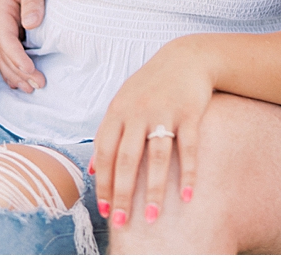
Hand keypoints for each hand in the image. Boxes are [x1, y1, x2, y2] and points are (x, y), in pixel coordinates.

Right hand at [0, 0, 46, 92]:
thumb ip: (33, 0)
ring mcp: (6, 25)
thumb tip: (31, 25)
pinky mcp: (15, 28)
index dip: (17, 57)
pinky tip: (23, 80)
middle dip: (19, 71)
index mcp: (1, 7)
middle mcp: (0, 19)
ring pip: (5, 56)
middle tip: (39, 85)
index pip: (5, 39)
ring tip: (33, 88)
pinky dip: (15, 68)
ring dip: (16, 74)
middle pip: (3, 52)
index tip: (31, 70)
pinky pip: (11, 52)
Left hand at [91, 36, 215, 229]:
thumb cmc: (151, 85)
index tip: (105, 211)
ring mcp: (164, 112)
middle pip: (126, 160)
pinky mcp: (189, 113)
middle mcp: (138, 112)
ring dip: (153, 190)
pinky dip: (188, 173)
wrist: (187, 57)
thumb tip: (91, 169)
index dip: (103, 184)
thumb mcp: (123, 103)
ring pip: (156, 157)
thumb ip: (107, 134)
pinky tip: (186, 195)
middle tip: (122, 223)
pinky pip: (188, 147)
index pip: (104, 153)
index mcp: (118, 111)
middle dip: (123, 194)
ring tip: (151, 217)